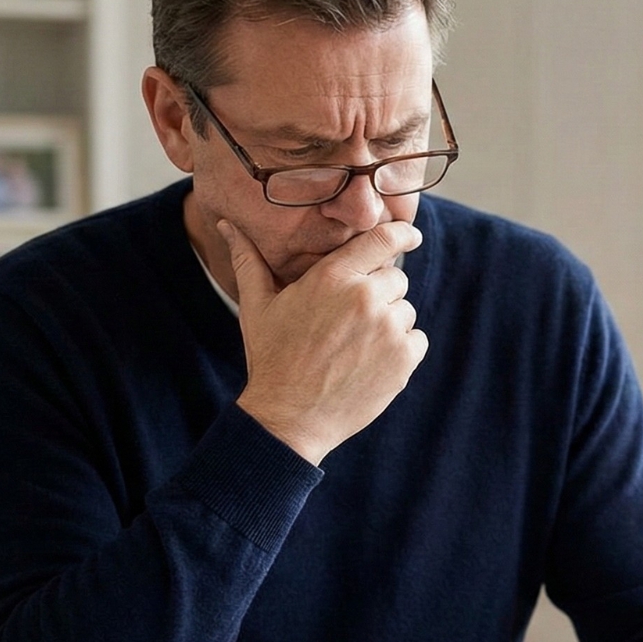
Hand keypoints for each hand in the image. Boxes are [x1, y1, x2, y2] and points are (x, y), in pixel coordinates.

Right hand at [221, 219, 427, 464]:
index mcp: (333, 277)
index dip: (402, 233)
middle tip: (349, 320)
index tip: (410, 235)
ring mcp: (388, 329)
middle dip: (379, 292)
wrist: (289, 417)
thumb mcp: (256, 306)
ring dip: (389, 323)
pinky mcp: (404, 359)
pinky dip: (401, 349)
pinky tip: (369, 362)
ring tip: (354, 346)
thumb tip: (226, 224)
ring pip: (405, 310)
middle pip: (395, 277)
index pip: (383, 239)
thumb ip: (248, 260)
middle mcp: (365, 298)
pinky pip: (416, 340)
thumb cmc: (272, 359)